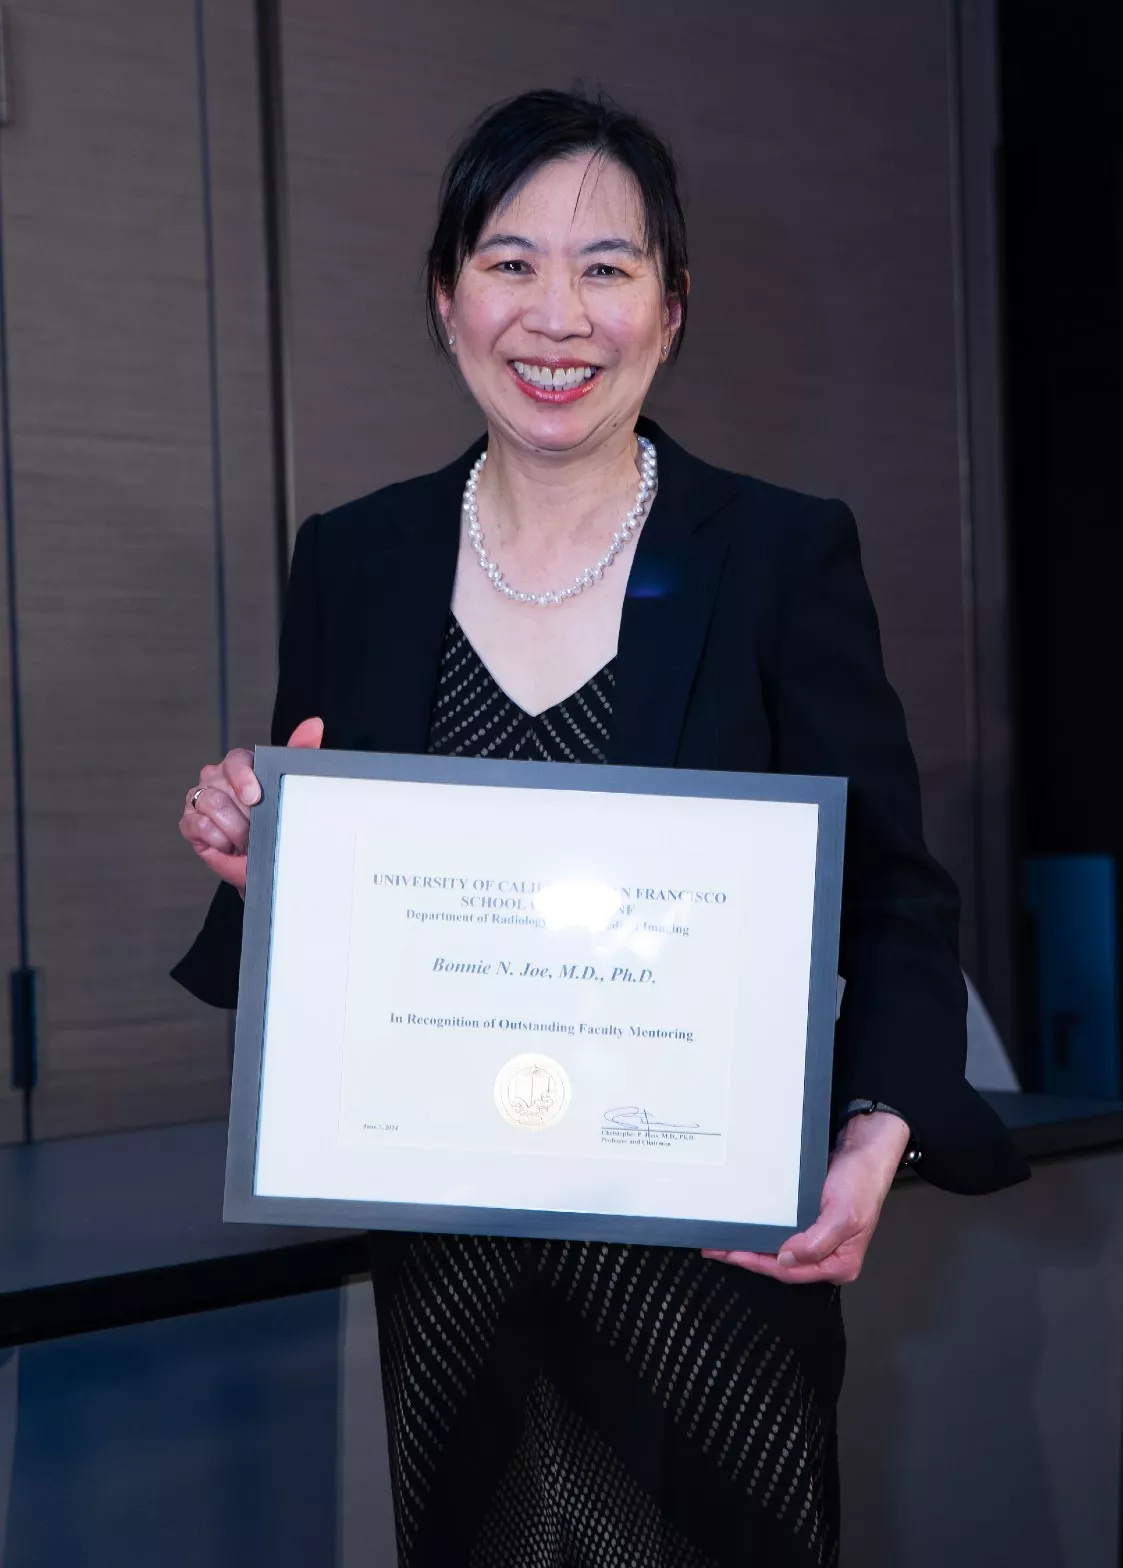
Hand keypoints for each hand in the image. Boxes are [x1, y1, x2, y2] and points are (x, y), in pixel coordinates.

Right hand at [179, 717, 323, 894]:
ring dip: (235, 828)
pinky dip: (219, 839)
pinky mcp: (190, 822)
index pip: (236, 760)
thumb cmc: (275, 822)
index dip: (243, 778)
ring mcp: (200, 798)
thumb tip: (313, 724)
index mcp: (241, 766)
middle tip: (258, 826)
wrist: (264, 860)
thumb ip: (300, 753)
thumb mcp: (292, 787)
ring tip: (247, 838)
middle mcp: (217, 778)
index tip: (255, 797)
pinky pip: (199, 825)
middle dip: (245, 812)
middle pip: (222, 784)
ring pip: (211, 804)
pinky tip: (230, 844)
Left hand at [701, 1110, 909, 1284]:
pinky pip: (780, 1231)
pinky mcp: (808, 1221)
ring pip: (777, 1249)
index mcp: (838, 1264)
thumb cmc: (860, 1181)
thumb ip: (817, 1243)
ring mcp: (816, 1240)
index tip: (731, 1253)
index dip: (758, 1264)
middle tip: (715, 1248)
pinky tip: (744, 1225)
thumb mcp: (843, 1214)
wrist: (864, 1149)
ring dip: (750, 1245)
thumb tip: (786, 1259)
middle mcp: (826, 1256)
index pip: (791, 1272)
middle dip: (748, 1257)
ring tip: (721, 1239)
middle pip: (780, 1264)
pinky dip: (761, 1230)